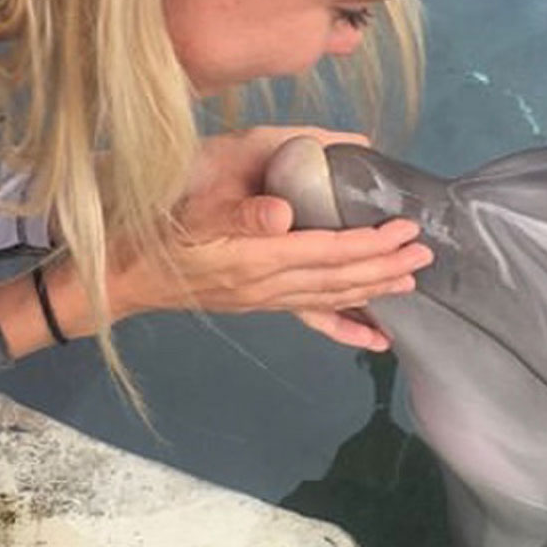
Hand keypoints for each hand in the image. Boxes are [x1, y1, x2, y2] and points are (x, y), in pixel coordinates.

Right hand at [112, 126, 432, 350]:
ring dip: (374, 290)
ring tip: (411, 281)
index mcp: (255, 259)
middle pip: (340, 279)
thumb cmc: (152, 229)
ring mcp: (265, 299)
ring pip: (332, 298)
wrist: (120, 274)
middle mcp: (267, 287)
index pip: (328, 251)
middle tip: (426, 253)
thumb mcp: (188, 208)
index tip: (404, 229)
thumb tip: (284, 211)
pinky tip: (374, 338)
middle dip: (385, 267)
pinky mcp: (260, 304)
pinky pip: (312, 318)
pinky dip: (347, 328)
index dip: (369, 243)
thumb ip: (237, 211)